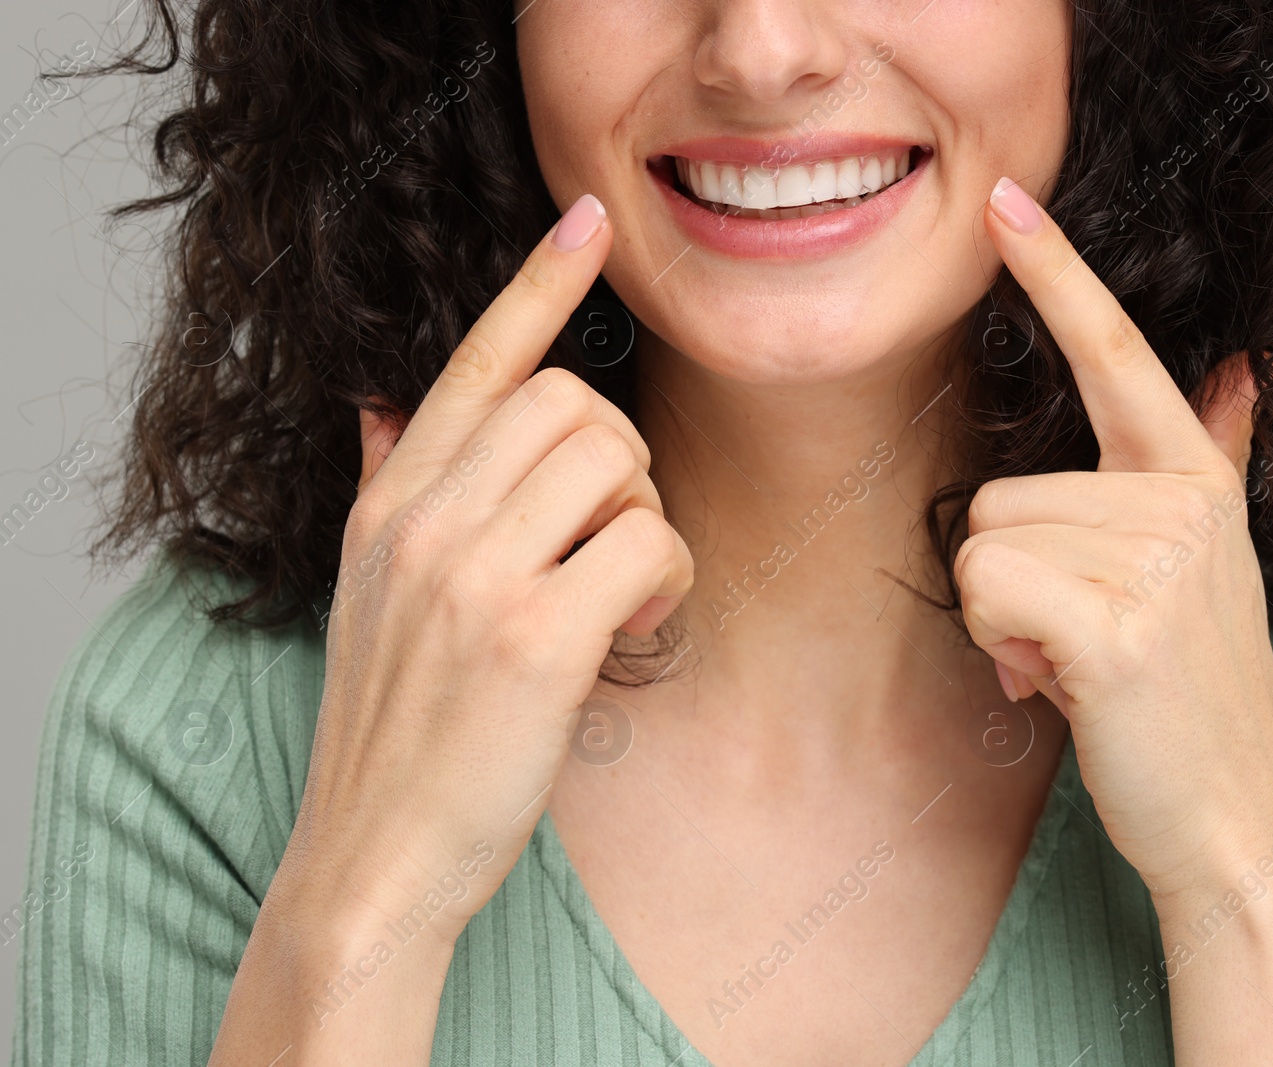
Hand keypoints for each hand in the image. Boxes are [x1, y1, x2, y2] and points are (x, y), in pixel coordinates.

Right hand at [273, 194, 694, 943]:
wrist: (374, 856)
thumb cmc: (395, 728)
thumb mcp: (368, 592)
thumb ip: (386, 489)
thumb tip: (379, 406)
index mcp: (391, 502)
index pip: (475, 363)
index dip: (539, 284)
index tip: (591, 220)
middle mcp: (425, 519)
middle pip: (573, 402)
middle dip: (623, 459)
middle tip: (613, 537)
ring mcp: (475, 574)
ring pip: (618, 463)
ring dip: (647, 522)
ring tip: (621, 594)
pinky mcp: (535, 637)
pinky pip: (649, 546)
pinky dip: (666, 583)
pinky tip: (634, 633)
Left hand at [957, 178, 1272, 899]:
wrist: (1231, 819)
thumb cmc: (1189, 695)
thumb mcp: (1210, 564)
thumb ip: (1212, 456)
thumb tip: (1239, 369)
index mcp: (1193, 479)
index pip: (1116, 352)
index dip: (1058, 275)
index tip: (1006, 205)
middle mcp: (1183, 501)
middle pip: (995, 493)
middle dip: (1007, 579)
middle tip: (1076, 639)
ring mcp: (1158, 559)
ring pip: (979, 543)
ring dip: (1001, 617)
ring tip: (1074, 662)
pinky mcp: (1118, 622)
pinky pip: (985, 588)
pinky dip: (999, 646)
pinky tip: (1058, 684)